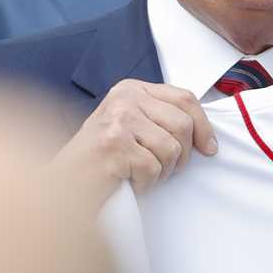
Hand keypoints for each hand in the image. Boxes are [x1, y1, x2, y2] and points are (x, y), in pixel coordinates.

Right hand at [53, 79, 215, 191]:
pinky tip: (127, 181)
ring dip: (162, 171)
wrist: (63, 183)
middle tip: (165, 169)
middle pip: (183, 124)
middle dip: (181, 155)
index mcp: (131, 89)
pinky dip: (145, 184)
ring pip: (171, 149)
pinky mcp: (114, 145)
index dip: (203, 126)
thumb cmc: (100, 158)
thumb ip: (160, 119)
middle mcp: (124, 98)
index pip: (185, 99)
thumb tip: (206, 135)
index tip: (209, 148)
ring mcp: (118, 120)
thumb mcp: (131, 126)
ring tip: (140, 174)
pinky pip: (153, 168)